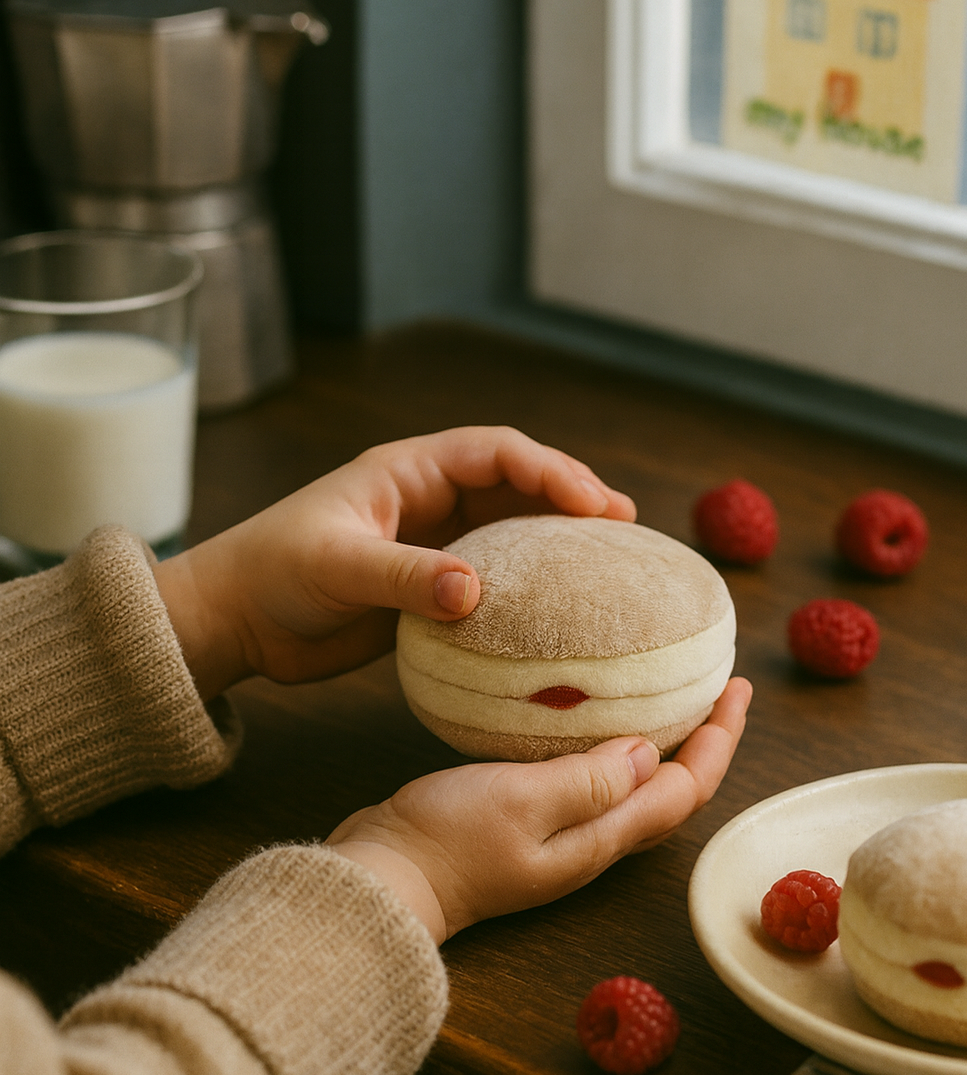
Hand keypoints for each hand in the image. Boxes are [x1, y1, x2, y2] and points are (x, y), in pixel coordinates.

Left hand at [154, 427, 634, 698]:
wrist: (234, 621)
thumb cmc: (271, 573)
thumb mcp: (337, 567)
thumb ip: (405, 577)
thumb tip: (475, 592)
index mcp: (408, 473)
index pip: (496, 453)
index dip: (550, 470)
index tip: (592, 502)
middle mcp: (429, 502)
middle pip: (517, 487)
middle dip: (571, 499)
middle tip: (624, 526)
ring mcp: (433, 547)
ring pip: (512, 534)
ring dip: (558, 545)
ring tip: (611, 566)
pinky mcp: (429, 593)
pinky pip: (494, 585)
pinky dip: (530, 593)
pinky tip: (561, 614)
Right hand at [326, 679, 751, 942]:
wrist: (381, 880)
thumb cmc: (447, 842)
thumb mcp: (522, 800)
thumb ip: (590, 780)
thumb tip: (651, 754)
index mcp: (600, 838)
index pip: (686, 789)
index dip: (720, 740)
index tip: (736, 687)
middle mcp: (591, 843)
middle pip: (673, 794)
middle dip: (706, 742)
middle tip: (719, 687)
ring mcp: (560, 838)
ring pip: (636, 792)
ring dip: (666, 746)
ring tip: (673, 698)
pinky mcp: (528, 825)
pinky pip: (594, 785)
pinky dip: (614, 751)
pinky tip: (593, 723)